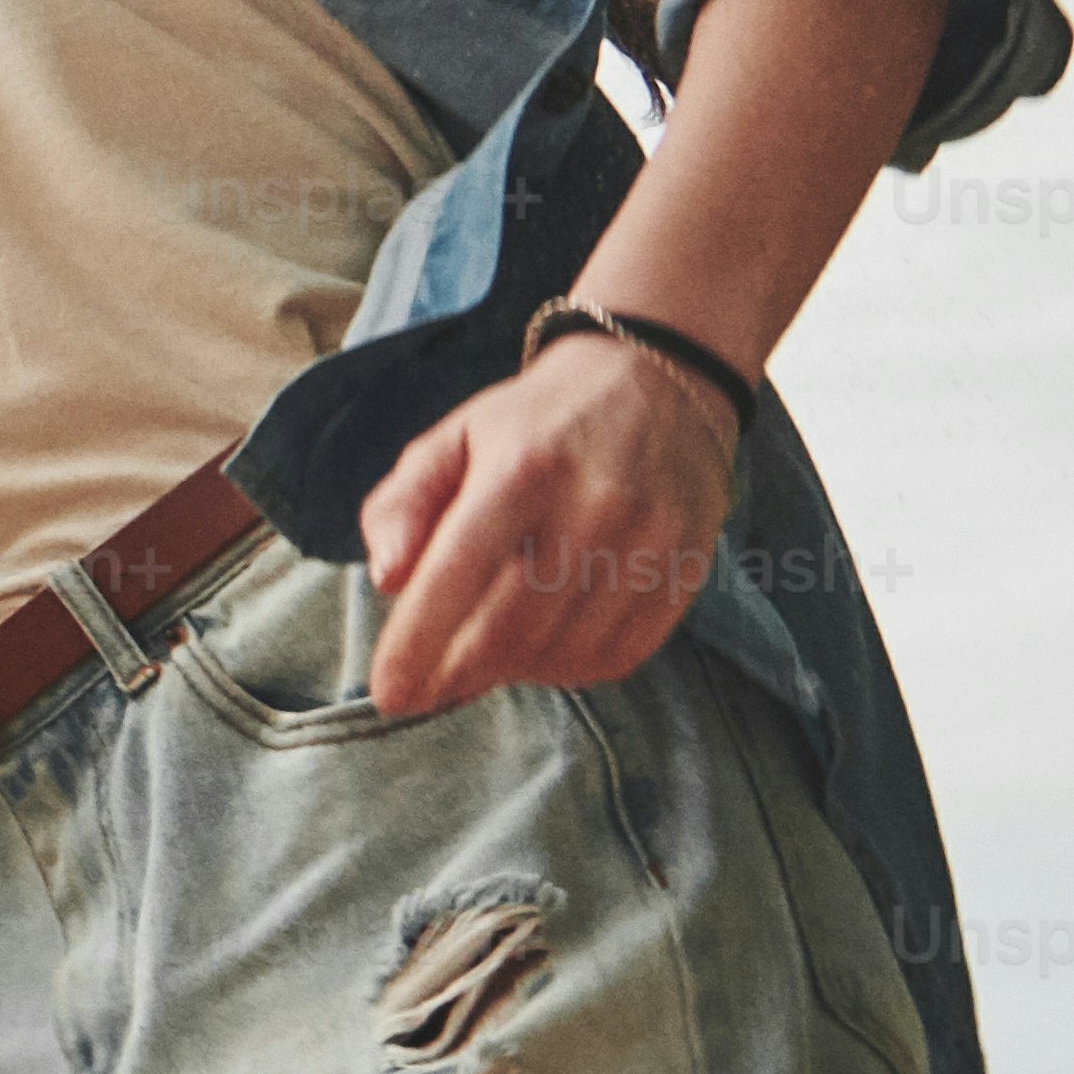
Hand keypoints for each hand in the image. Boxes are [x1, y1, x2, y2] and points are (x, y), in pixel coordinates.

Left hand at [353, 329, 737, 708]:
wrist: (654, 381)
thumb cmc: (533, 423)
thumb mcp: (451, 438)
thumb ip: (402, 504)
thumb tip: (386, 579)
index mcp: (520, 469)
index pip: (457, 574)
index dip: (418, 644)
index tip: (389, 693)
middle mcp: (592, 507)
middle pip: (513, 627)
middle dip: (458, 673)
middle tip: (426, 688)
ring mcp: (648, 542)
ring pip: (567, 651)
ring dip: (512, 674)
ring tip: (480, 661)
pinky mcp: (687, 569)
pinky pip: (624, 654)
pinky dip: (571, 670)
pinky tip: (540, 655)